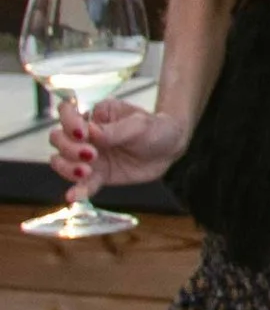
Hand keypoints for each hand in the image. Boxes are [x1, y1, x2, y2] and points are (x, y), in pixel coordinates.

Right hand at [50, 97, 189, 200]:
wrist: (170, 149)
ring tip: (86, 171)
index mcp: (96, 116)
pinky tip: (73, 197)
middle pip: (59, 139)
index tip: (83, 132)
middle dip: (69, 147)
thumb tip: (91, 132)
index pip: (67, 112)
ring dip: (67, 167)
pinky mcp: (96, 176)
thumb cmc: (155, 129)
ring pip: (61, 162)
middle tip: (92, 154)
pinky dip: (76, 190)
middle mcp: (86, 135)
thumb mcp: (140, 125)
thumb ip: (115, 130)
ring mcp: (88, 157)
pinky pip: (81, 184)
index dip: (68, 121)